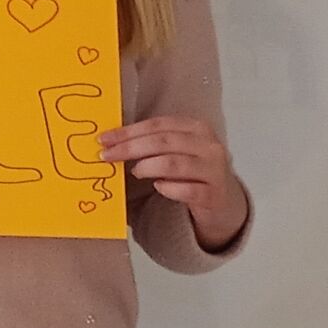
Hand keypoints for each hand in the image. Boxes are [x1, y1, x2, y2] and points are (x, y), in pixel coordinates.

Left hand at [99, 116, 247, 248]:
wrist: (223, 202)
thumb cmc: (192, 172)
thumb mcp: (177, 151)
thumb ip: (152, 143)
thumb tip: (111, 142)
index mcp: (197, 128)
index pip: (158, 125)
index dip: (128, 131)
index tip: (104, 139)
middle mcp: (209, 146)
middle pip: (163, 142)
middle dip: (130, 148)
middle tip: (107, 155)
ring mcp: (214, 171)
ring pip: (174, 164)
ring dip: (147, 167)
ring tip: (134, 172)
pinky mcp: (214, 195)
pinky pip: (187, 190)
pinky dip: (168, 188)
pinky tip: (158, 187)